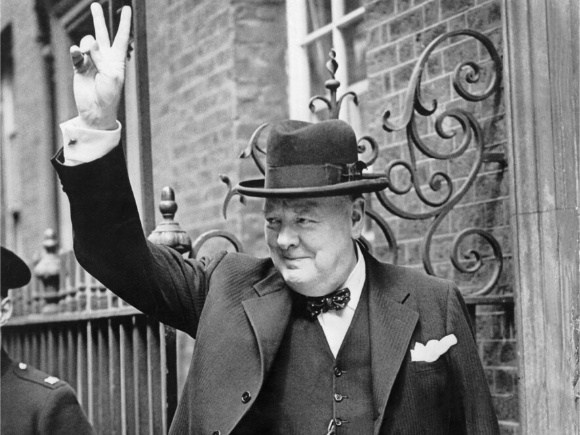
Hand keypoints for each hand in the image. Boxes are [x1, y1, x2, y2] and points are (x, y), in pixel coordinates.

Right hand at [70, 3, 131, 129]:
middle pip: (102, 33)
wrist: (96, 110)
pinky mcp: (79, 66)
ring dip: (87, 45)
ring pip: (87, 42)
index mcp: (117, 59)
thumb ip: (101, 57)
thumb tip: (90, 43)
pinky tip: (76, 53)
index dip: (124, 23)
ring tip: (86, 55)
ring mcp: (91, 61)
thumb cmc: (109, 95)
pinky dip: (76, 52)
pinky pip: (76, 53)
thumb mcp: (111, 75)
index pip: (121, 37)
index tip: (127, 8)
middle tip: (94, 5)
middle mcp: (104, 57)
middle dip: (98, 19)